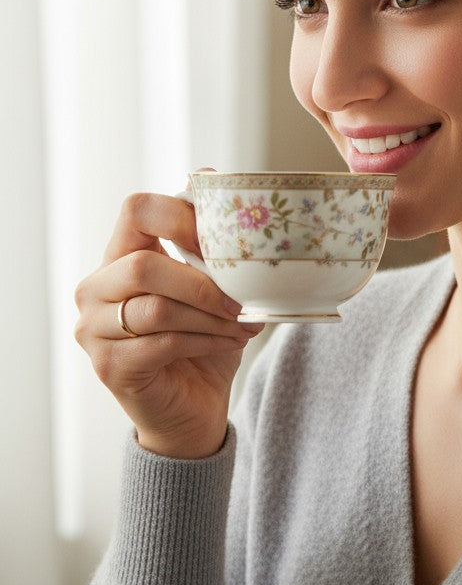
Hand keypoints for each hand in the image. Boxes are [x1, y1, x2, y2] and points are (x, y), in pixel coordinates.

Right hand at [74, 191, 262, 458]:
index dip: (180, 216)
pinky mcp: (109, 367)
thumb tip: (211, 176)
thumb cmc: (204, 337)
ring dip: (210, 317)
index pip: (135, 209)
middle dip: (203, 283)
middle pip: (143, 265)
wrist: (195, 407)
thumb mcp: (214, 285)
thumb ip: (209, 244)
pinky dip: (207, 340)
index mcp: (121, 255)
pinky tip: (231, 341)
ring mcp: (94, 329)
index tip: (224, 238)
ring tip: (244, 323)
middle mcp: (96, 288)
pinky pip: (162, 343)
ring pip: (156, 308)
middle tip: (243, 300)